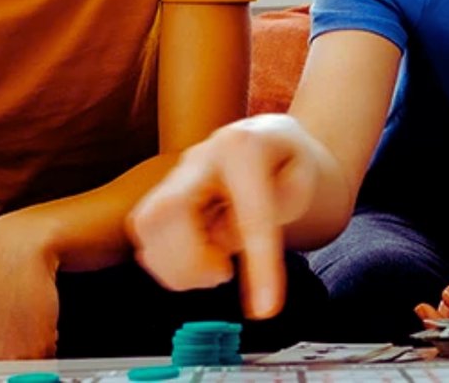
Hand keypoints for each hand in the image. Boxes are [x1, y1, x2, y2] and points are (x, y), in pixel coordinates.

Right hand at [128, 114, 320, 318]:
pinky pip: (146, 232)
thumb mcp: (303, 184)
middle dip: (188, 260)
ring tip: (214, 268)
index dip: (257, 265)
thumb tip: (217, 242)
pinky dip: (167, 260)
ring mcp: (177, 174)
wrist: (271, 140)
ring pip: (147, 224)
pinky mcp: (164, 192)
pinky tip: (197, 260)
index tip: (265, 309)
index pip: (249, 214)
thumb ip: (269, 215)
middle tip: (223, 274)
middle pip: (166, 211)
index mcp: (244, 149)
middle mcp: (200, 157)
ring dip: (176, 266)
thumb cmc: (291, 163)